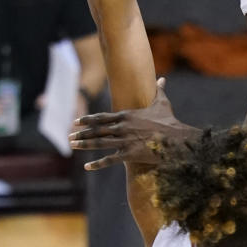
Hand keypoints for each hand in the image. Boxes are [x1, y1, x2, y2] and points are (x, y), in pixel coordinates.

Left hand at [70, 78, 196, 170]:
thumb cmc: (169, 121)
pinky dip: (97, 164)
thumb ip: (159, 91)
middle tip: (69, 136)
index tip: (76, 122)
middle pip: (97, 130)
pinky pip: (110, 159)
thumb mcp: (162, 104)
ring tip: (72, 146)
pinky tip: (87, 166)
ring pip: (99, 143)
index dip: (88, 120)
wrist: (176, 138)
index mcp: (126, 115)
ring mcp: (124, 141)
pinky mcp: (129, 154)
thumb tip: (162, 79)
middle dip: (81, 133)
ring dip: (84, 145)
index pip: (102, 117)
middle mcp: (122, 127)